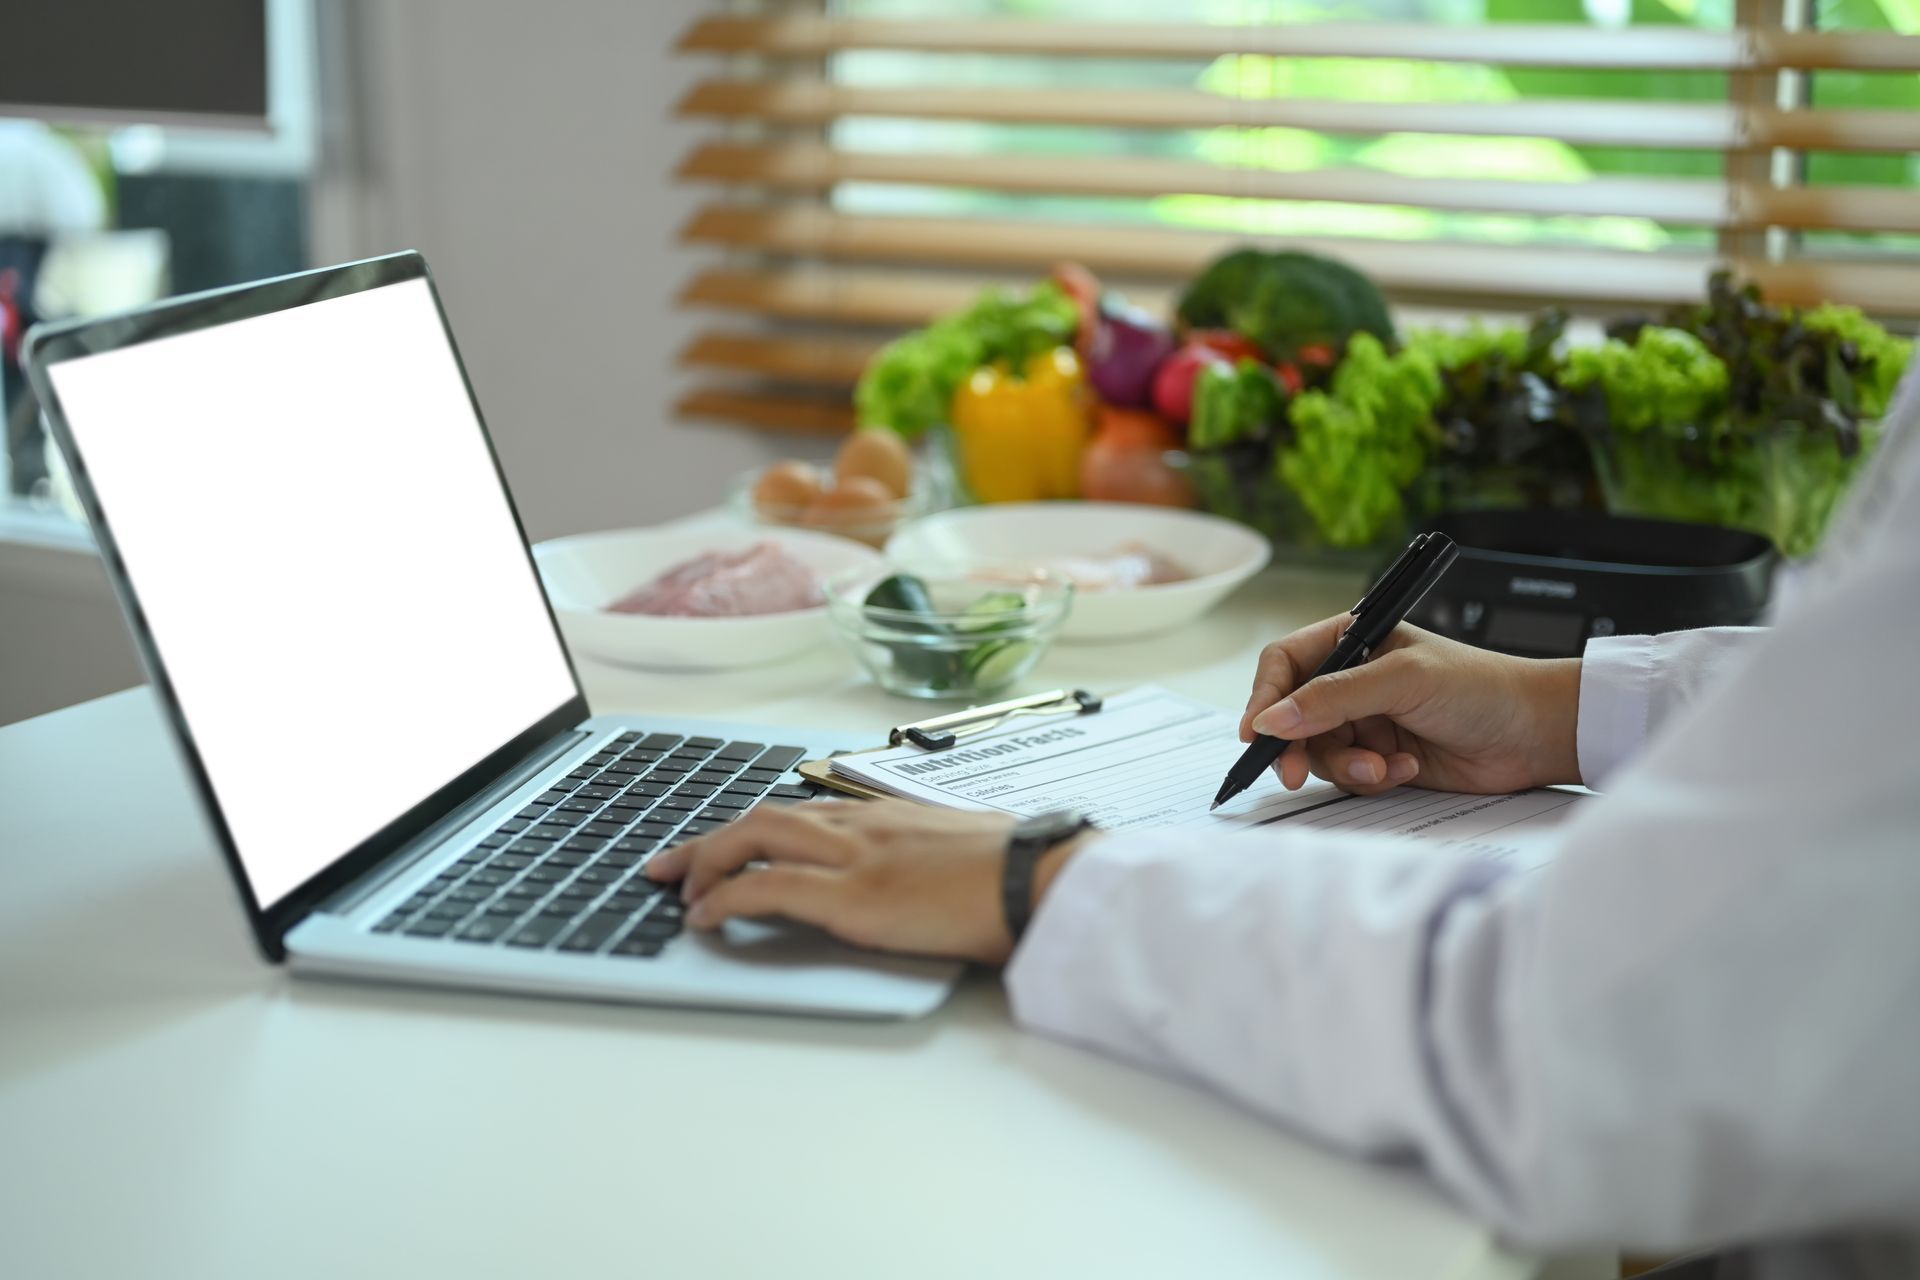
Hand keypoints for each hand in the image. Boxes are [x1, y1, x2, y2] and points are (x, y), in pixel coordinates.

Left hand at [642, 801, 1094, 964]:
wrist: (1041, 879)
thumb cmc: (1017, 870)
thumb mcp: (961, 850)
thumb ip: (926, 857)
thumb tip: (921, 876)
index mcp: (886, 815)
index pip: (800, 811)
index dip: (752, 828)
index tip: (725, 843)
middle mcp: (860, 825)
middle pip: (762, 817)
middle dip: (708, 841)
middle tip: (669, 865)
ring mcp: (852, 856)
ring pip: (752, 838)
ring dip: (705, 863)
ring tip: (679, 892)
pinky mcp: (851, 896)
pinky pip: (766, 887)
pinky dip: (725, 898)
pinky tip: (705, 917)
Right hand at [1239, 616, 1581, 795]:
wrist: (1535, 734)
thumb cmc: (1482, 687)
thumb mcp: (1401, 681)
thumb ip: (1333, 698)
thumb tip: (1273, 718)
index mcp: (1352, 640)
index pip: (1285, 664)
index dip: (1265, 697)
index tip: (1258, 733)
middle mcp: (1352, 680)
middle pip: (1292, 716)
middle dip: (1297, 746)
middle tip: (1297, 772)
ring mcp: (1365, 721)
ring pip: (1319, 753)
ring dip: (1347, 765)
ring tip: (1384, 766)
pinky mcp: (1381, 758)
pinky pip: (1349, 776)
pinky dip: (1373, 778)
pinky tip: (1408, 769)